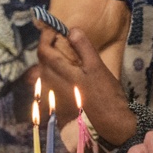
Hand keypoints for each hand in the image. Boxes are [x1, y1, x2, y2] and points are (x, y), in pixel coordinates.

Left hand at [38, 24, 134, 144]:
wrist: (110, 123)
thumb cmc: (105, 94)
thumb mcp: (97, 67)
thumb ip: (83, 47)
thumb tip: (71, 30)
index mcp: (59, 72)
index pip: (43, 50)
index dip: (46, 37)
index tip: (54, 29)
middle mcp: (51, 83)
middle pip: (42, 60)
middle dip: (49, 47)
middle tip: (62, 39)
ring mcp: (53, 94)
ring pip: (45, 71)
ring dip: (52, 60)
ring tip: (66, 54)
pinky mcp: (58, 102)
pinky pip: (50, 82)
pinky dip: (55, 72)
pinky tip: (68, 72)